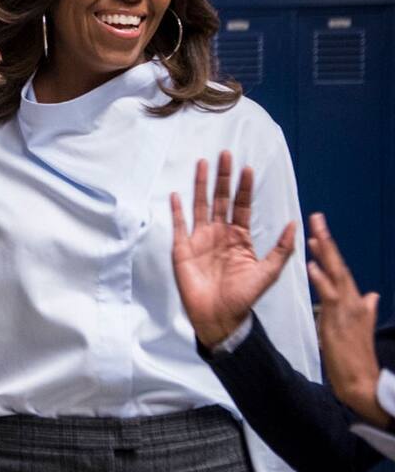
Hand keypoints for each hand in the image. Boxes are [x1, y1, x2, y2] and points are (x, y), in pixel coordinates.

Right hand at [171, 151, 295, 347]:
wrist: (219, 316)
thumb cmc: (244, 296)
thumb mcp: (269, 272)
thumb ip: (281, 248)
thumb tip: (295, 222)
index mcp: (239, 237)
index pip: (242, 206)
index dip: (245, 187)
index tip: (247, 167)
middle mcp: (219, 233)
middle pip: (222, 199)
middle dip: (223, 177)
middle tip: (225, 154)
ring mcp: (200, 239)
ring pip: (201, 205)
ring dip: (201, 184)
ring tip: (202, 163)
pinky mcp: (182, 249)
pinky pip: (179, 225)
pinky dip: (177, 210)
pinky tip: (176, 194)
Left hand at [306, 213, 385, 426]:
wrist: (360, 380)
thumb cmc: (354, 355)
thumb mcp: (357, 327)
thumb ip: (364, 309)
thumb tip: (371, 295)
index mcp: (354, 301)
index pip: (340, 269)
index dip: (330, 250)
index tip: (319, 231)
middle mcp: (352, 301)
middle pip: (339, 265)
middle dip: (327, 241)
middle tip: (316, 217)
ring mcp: (347, 309)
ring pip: (335, 275)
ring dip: (325, 254)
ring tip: (314, 234)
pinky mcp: (338, 320)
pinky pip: (329, 296)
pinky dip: (322, 280)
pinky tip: (312, 267)